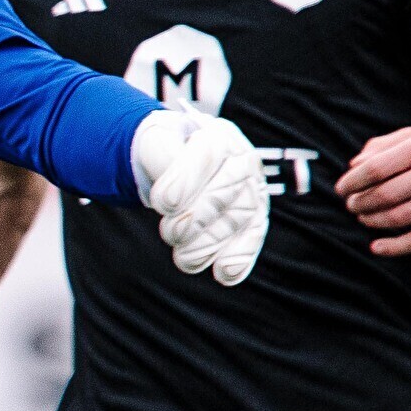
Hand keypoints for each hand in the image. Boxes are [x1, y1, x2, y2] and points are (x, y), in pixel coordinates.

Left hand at [131, 109, 267, 283]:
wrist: (183, 158)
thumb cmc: (166, 151)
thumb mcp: (155, 142)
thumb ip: (159, 158)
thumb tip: (171, 203)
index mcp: (217, 136)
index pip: (208, 155)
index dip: (185, 182)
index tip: (161, 204)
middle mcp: (242, 161)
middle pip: (225, 193)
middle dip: (194, 220)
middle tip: (170, 233)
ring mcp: (253, 190)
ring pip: (238, 219)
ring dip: (208, 245)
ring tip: (184, 258)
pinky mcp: (254, 218)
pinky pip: (253, 237)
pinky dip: (240, 258)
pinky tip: (224, 274)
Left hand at [337, 127, 410, 256]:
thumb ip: (381, 146)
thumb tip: (353, 166)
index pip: (375, 169)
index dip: (352, 182)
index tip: (341, 189)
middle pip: (383, 195)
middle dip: (358, 203)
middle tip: (351, 205)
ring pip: (396, 217)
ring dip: (371, 220)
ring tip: (363, 217)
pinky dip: (393, 247)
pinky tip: (375, 247)